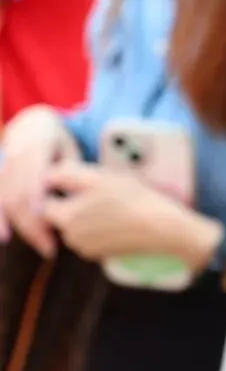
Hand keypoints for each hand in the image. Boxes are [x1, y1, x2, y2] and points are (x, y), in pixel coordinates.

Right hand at [0, 108, 80, 256]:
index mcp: (37, 145)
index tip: (53, 230)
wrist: (33, 123)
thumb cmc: (59, 140)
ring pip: (7, 199)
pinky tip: (5, 236)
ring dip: (22, 226)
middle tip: (51, 247)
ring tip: (40, 245)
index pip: (34, 182)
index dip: (41, 208)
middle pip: (19, 196)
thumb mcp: (70, 148)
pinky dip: (0, 218)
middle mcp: (16, 154)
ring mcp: (4, 163)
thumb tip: (73, 198)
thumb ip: (71, 170)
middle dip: (34, 225)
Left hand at [42, 162, 207, 263]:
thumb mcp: (97, 176)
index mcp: (64, 217)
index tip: (77, 180)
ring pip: (76, 225)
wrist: (162, 227)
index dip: (59, 186)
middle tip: (98, 190)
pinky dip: (99, 227)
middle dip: (72, 201)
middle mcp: (71, 237)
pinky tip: (117, 217)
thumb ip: (65, 173)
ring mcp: (87, 249)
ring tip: (110, 202)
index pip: (46, 199)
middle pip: (60, 214)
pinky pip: (91, 236)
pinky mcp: (102, 254)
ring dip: (86, 214)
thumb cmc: (132, 198)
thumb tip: (47, 176)